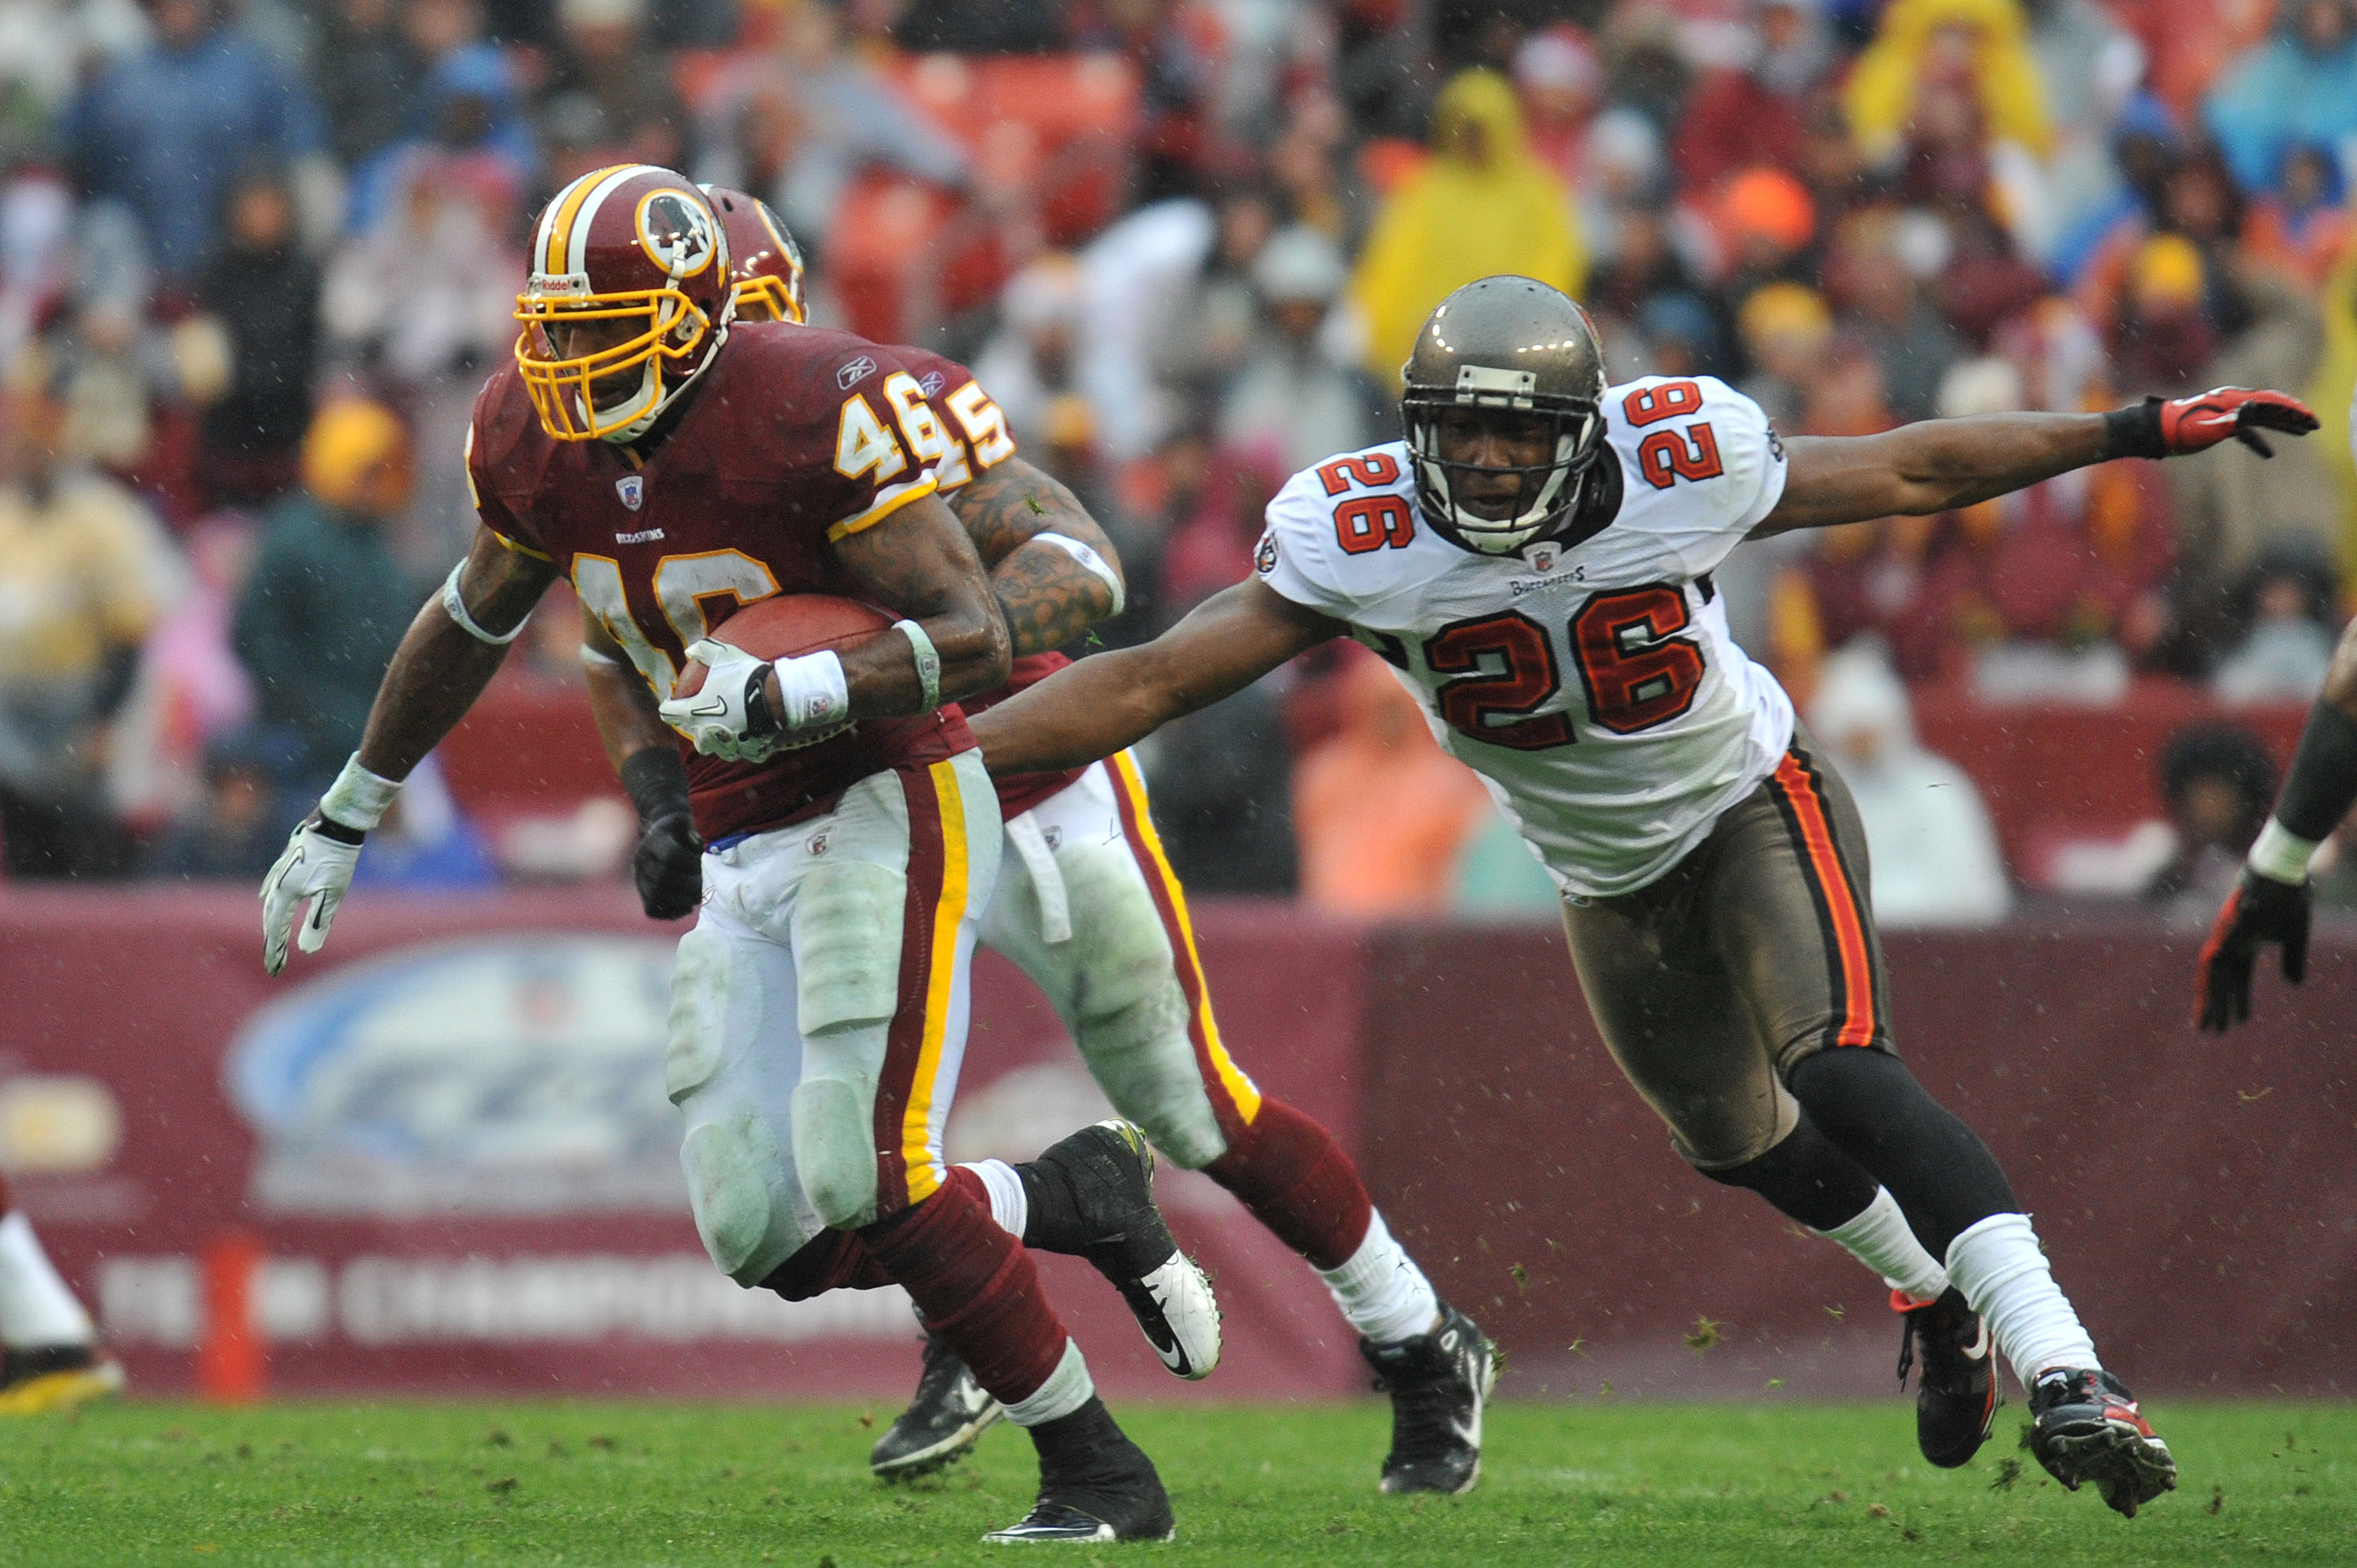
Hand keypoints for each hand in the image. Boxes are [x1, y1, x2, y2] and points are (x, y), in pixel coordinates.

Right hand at [260, 814, 364, 975]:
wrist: (335, 823)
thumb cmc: (336, 859)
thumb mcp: (332, 893)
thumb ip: (318, 921)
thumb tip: (306, 951)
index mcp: (285, 893)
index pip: (276, 929)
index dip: (276, 951)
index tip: (275, 970)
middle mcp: (276, 883)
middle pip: (269, 918)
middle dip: (271, 941)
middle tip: (274, 963)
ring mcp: (279, 871)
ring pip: (270, 902)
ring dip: (270, 923)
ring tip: (271, 940)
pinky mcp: (286, 862)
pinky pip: (272, 886)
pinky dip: (270, 900)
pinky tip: (266, 898)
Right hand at [634, 810, 703, 918]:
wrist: (659, 836)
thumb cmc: (678, 831)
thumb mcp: (683, 822)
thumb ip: (690, 831)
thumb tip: (694, 844)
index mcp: (653, 840)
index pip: (671, 855)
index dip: (691, 863)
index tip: (704, 865)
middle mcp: (641, 860)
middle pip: (663, 878)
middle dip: (689, 885)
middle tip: (705, 887)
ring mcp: (639, 878)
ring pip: (655, 896)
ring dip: (681, 901)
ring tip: (697, 898)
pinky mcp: (642, 893)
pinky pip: (651, 909)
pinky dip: (670, 912)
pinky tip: (687, 906)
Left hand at [657, 638, 779, 759]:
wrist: (777, 698)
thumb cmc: (745, 677)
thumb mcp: (722, 655)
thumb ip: (703, 650)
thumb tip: (690, 650)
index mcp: (693, 713)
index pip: (668, 713)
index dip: (669, 706)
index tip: (675, 701)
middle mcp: (707, 735)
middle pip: (695, 738)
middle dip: (697, 728)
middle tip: (707, 714)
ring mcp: (729, 746)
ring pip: (719, 748)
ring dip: (720, 739)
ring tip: (729, 726)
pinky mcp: (750, 752)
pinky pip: (744, 751)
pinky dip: (744, 744)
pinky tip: (750, 733)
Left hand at [2157, 387, 2319, 458]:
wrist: (2156, 432)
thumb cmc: (2180, 430)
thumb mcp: (2207, 427)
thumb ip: (2233, 420)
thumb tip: (2256, 408)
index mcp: (2233, 400)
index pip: (2270, 403)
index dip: (2292, 410)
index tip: (2309, 418)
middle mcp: (2233, 403)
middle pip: (2271, 408)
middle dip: (2293, 416)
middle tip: (2315, 424)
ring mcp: (2227, 413)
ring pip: (2262, 419)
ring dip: (2282, 426)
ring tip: (2303, 432)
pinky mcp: (2219, 425)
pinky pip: (2245, 433)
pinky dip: (2258, 441)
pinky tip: (2270, 454)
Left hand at [2193, 869, 2311, 1030]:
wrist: (2281, 877)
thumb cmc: (2290, 901)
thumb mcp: (2294, 938)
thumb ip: (2292, 961)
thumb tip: (2293, 985)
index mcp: (2246, 943)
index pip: (2238, 977)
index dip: (2238, 999)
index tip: (2240, 1021)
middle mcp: (2230, 943)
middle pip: (2221, 982)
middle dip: (2217, 1006)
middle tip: (2211, 1032)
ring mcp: (2224, 940)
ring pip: (2212, 979)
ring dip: (2210, 1004)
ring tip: (2206, 1030)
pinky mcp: (2223, 937)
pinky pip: (2211, 968)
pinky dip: (2209, 988)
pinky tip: (2208, 1007)